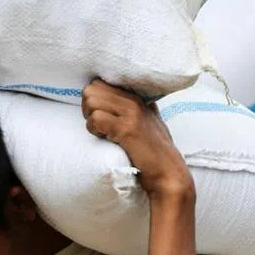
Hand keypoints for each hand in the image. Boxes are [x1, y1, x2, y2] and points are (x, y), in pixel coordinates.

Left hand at [82, 81, 193, 201]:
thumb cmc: (155, 152)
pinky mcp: (126, 129)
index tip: (101, 116)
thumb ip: (136, 109)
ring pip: (91, 101)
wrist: (167, 171)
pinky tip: (105, 138)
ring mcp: (130, 113)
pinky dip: (94, 129)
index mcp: (136, 97)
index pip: (100, 83)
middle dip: (87, 108)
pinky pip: (96, 119)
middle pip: (91, 89)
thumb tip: (117, 100)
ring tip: (103, 132)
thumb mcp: (148, 122)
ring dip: (90, 119)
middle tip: (98, 125)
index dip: (94, 99)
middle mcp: (133, 101)